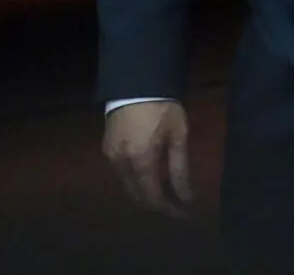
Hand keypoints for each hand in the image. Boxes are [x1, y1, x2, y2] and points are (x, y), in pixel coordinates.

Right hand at [104, 100, 193, 217]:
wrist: (136, 82)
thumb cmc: (163, 107)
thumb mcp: (178, 135)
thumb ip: (181, 168)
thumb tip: (187, 196)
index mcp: (141, 160)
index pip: (153, 196)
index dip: (169, 208)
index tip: (185, 212)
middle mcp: (121, 163)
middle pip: (137, 196)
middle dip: (157, 204)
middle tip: (177, 205)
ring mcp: (111, 156)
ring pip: (127, 187)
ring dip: (145, 194)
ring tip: (166, 193)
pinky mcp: (106, 149)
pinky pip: (121, 175)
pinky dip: (135, 181)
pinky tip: (149, 177)